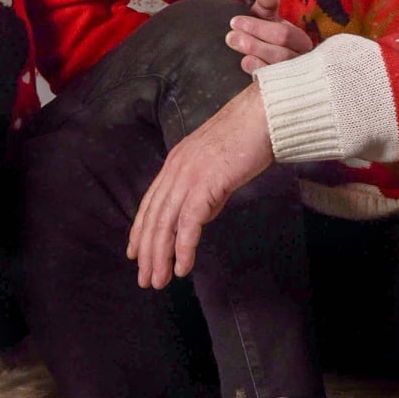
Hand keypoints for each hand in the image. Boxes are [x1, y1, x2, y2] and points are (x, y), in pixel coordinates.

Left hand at [127, 84, 273, 288]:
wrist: (263, 116)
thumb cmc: (247, 138)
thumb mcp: (217, 167)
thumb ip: (205, 192)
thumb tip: (198, 218)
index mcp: (176, 163)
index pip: (151, 203)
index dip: (140, 230)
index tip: (135, 254)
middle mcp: (176, 169)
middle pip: (154, 217)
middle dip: (147, 252)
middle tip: (145, 279)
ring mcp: (189, 175)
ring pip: (166, 224)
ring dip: (160, 256)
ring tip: (158, 281)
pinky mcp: (206, 183)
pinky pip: (189, 223)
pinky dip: (183, 248)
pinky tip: (182, 268)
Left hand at [226, 0, 313, 74]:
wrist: (267, 69)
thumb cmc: (268, 39)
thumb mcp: (267, 21)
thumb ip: (267, 7)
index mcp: (300, 41)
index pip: (284, 34)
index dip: (259, 27)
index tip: (235, 21)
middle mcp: (302, 60)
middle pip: (281, 52)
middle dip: (254, 41)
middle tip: (230, 35)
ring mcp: (294, 77)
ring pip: (277, 66)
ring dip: (253, 52)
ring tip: (233, 42)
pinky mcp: (283, 89)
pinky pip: (272, 82)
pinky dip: (257, 70)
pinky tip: (244, 62)